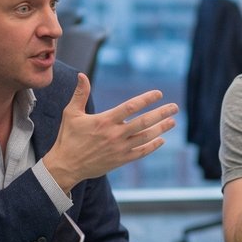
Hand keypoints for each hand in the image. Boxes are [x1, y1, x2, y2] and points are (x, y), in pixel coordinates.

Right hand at [43, 75, 176, 189]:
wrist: (66, 166)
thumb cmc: (68, 138)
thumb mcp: (71, 113)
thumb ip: (80, 94)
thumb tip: (82, 75)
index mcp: (105, 121)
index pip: (131, 107)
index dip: (147, 99)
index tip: (159, 94)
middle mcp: (115, 134)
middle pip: (144, 122)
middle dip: (161, 113)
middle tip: (175, 107)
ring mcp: (119, 148)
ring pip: (146, 137)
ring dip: (161, 129)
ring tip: (172, 121)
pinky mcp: (120, 160)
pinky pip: (141, 152)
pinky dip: (152, 146)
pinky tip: (161, 140)